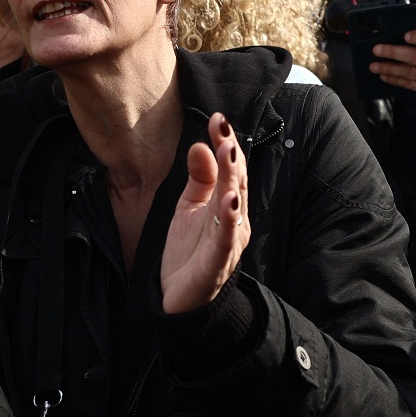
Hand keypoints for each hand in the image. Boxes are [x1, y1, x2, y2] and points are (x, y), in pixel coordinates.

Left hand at [160, 113, 249, 314]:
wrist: (180, 298)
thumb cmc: (189, 250)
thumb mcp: (190, 206)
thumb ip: (198, 177)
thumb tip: (199, 144)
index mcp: (228, 203)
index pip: (230, 168)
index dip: (225, 143)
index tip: (218, 118)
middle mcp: (235, 220)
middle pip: (235, 182)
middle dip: (231, 156)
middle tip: (224, 130)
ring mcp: (229, 242)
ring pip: (233, 206)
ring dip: (232, 180)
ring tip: (228, 155)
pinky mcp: (218, 263)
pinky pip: (226, 240)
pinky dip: (229, 221)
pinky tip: (229, 201)